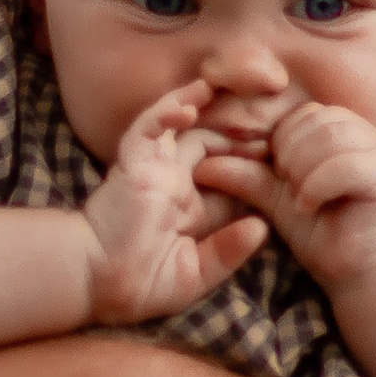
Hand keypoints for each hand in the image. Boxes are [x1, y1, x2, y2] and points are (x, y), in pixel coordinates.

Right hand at [85, 80, 268, 323]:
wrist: (98, 285)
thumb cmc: (140, 286)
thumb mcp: (195, 273)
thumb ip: (228, 252)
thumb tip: (262, 229)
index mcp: (188, 206)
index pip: (223, 173)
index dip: (248, 161)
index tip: (276, 155)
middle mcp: (170, 181)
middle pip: (205, 142)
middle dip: (233, 131)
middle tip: (262, 126)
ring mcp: (151, 169)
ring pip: (174, 124)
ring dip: (195, 103)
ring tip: (220, 91)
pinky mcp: (132, 163)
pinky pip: (147, 129)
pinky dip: (165, 113)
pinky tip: (188, 107)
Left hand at [201, 99, 375, 288]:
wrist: (363, 272)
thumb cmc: (325, 233)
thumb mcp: (279, 201)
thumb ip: (248, 177)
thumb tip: (202, 164)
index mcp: (345, 133)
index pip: (306, 114)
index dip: (283, 140)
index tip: (278, 174)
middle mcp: (368, 136)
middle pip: (319, 119)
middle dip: (292, 152)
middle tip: (288, 186)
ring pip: (333, 136)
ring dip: (305, 168)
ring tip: (300, 198)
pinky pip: (348, 163)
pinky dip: (319, 183)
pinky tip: (310, 205)